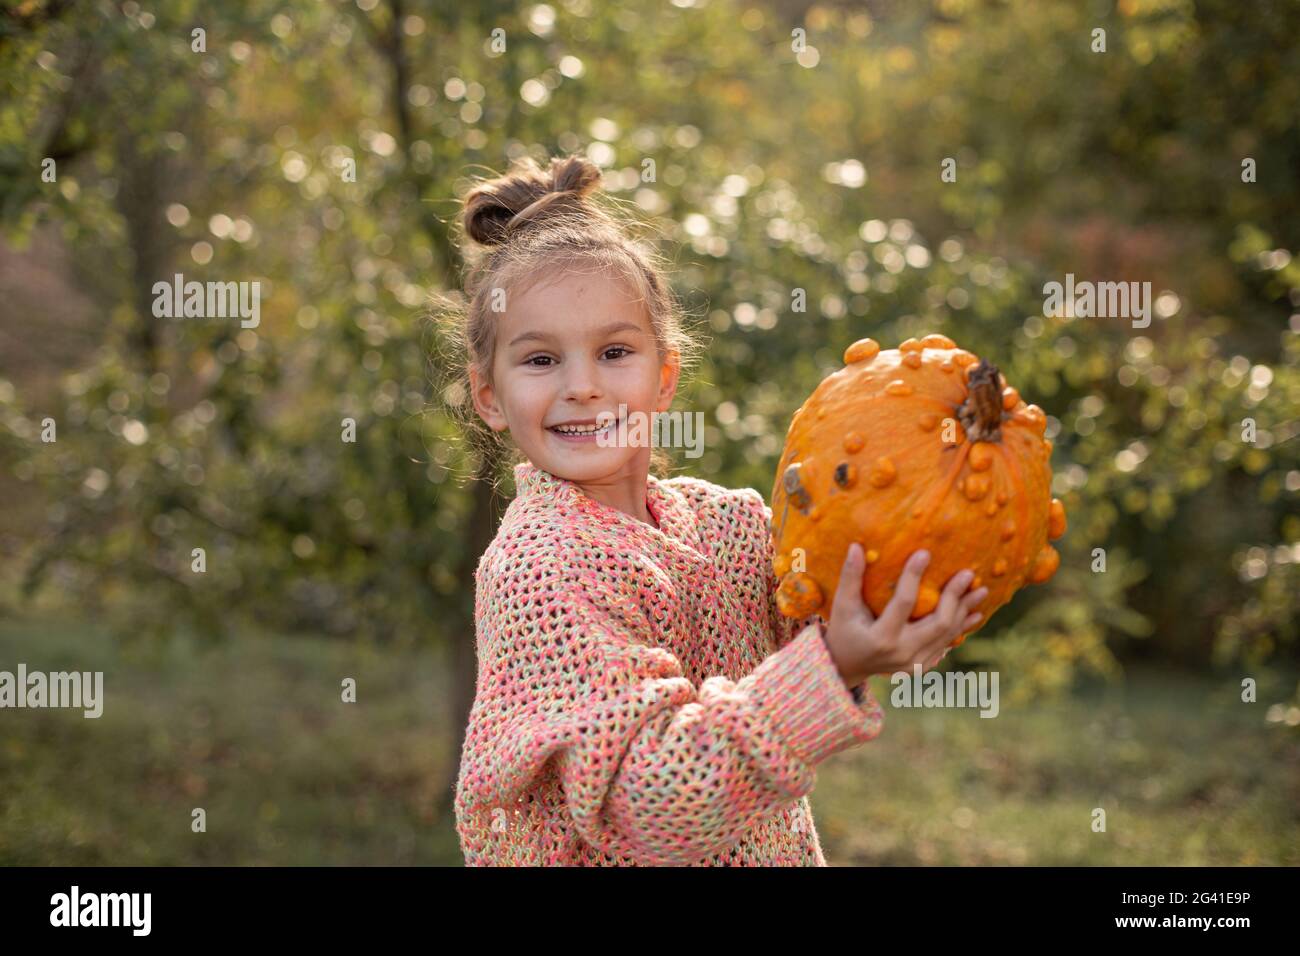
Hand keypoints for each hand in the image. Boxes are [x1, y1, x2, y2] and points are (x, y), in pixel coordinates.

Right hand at [821, 545, 986, 687]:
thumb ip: (850, 577)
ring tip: (980, 589)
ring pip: (947, 634)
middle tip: (968, 573)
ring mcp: (914, 663)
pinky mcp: (921, 666)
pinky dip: (959, 627)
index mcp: (881, 638)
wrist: (847, 666)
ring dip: (964, 611)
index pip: (904, 603)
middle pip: (938, 623)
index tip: (925, 553)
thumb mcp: (842, 605)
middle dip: (955, 597)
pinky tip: (972, 612)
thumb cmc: (844, 629)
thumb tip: (856, 546)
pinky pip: (945, 644)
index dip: (913, 577)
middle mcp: (902, 653)